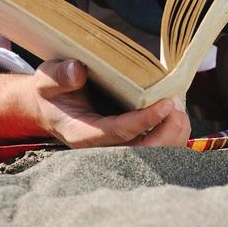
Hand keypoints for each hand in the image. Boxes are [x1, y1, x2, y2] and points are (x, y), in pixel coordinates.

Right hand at [25, 59, 190, 148]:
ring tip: (180, 107)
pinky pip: (157, 148)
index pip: (119, 132)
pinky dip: (173, 134)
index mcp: (82, 134)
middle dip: (167, 132)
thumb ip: (59, 76)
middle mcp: (102, 148)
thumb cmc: (52, 91)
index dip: (145, 120)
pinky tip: (176, 113)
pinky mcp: (129, 144)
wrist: (50, 107)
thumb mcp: (47, 78)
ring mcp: (117, 149)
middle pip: (143, 152)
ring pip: (155, 155)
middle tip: (177, 104)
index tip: (166, 104)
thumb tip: (78, 71)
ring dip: (174, 134)